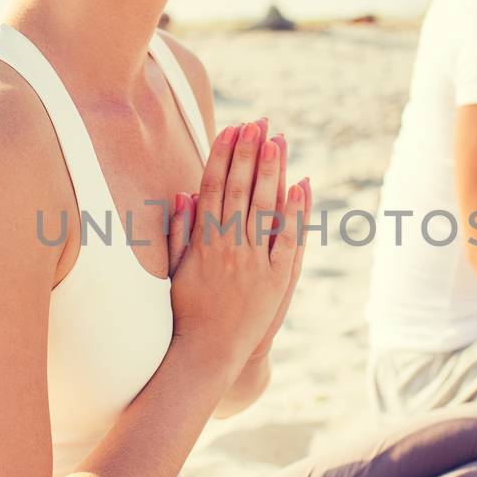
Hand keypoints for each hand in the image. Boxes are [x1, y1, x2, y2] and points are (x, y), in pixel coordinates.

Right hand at [167, 118, 310, 375]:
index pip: (212, 188)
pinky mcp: (275, 279)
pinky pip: (287, 239)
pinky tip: (300, 184)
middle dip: (248, 153)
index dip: (222, 156)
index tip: (230, 130)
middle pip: (239, 189)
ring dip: (271, 171)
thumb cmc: (186, 312)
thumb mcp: (176, 268)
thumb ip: (179, 230)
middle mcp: (228, 247)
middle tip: (257, 123)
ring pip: (263, 207)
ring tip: (276, 140)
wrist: (208, 354)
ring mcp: (253, 262)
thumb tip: (182, 193)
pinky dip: (294, 211)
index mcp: (202, 241)